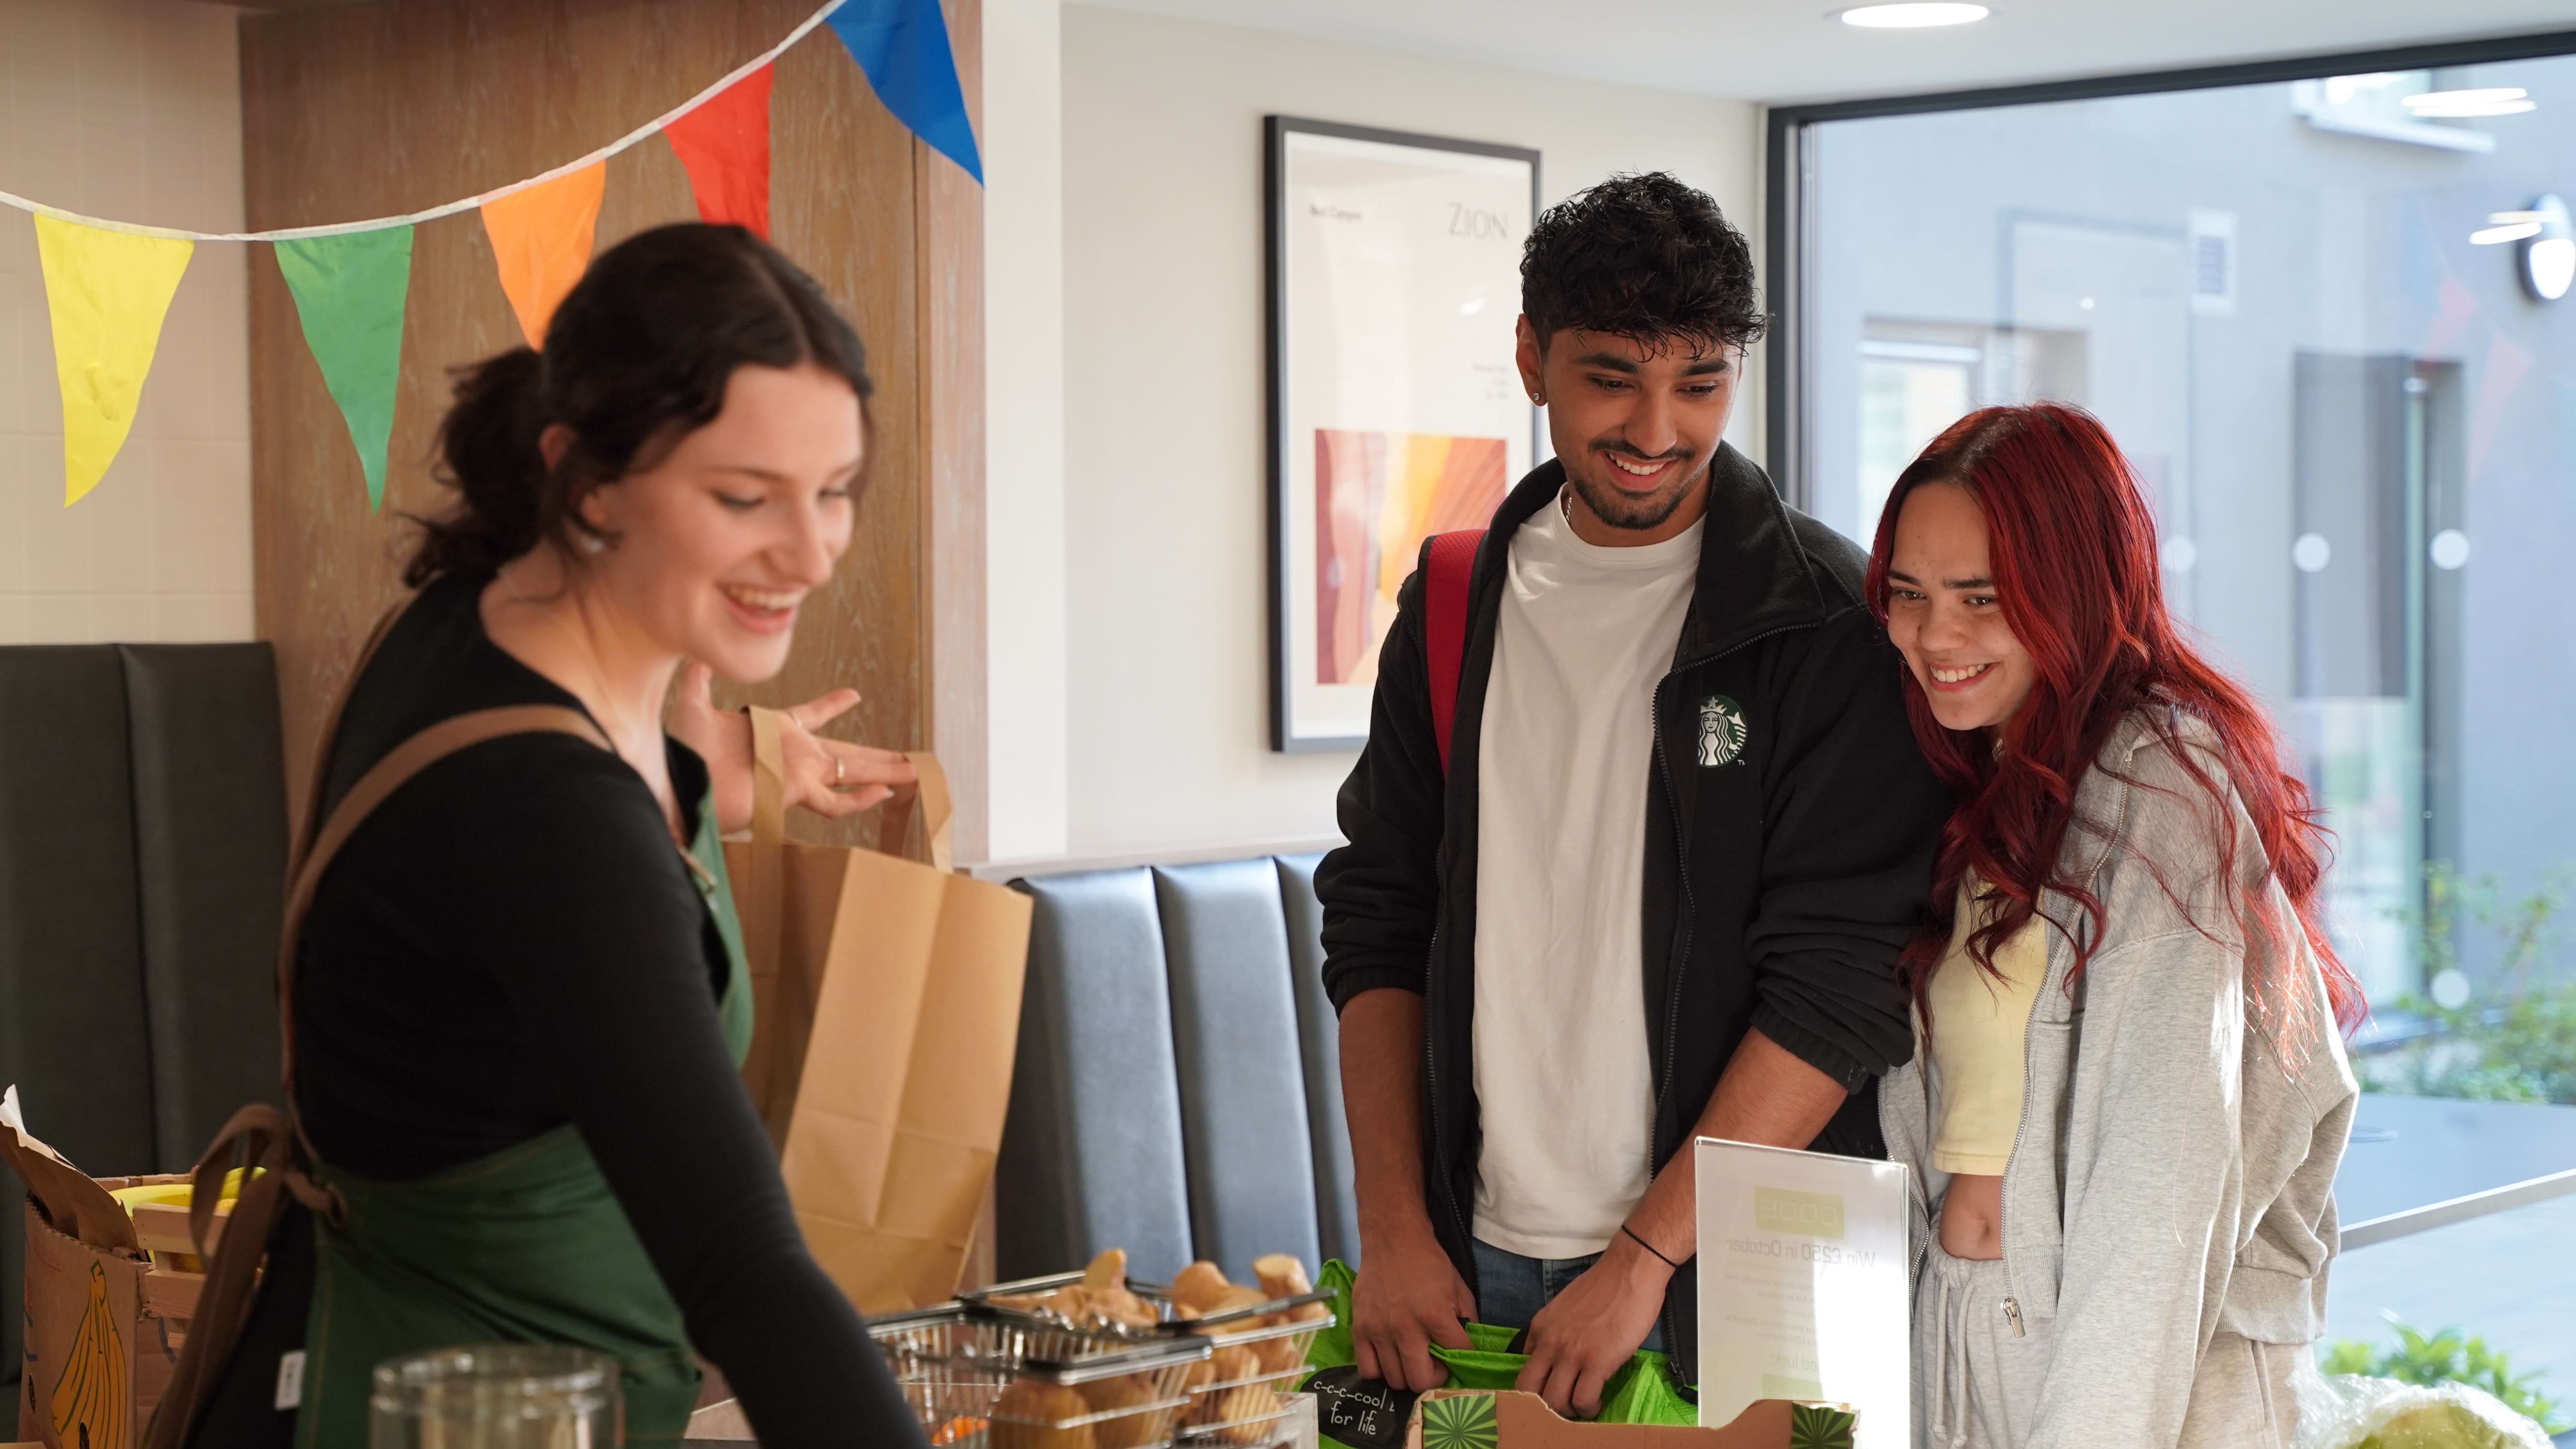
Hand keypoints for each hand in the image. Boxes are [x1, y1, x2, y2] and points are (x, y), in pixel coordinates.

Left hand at [666, 661, 915, 832]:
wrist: (680, 784)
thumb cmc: (685, 750)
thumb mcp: (693, 705)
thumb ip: (699, 678)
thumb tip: (698, 653)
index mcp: (775, 729)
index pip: (812, 714)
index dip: (832, 704)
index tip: (854, 694)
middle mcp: (794, 753)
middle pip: (847, 752)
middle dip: (879, 755)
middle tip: (909, 757)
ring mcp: (798, 774)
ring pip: (851, 774)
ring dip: (883, 772)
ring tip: (914, 773)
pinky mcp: (795, 793)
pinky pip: (835, 802)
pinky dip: (859, 799)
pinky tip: (883, 792)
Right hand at [1351, 1220, 1475, 1391]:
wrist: (1393, 1239)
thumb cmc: (1428, 1262)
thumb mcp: (1459, 1287)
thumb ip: (1468, 1319)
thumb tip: (1468, 1348)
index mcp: (1435, 1315)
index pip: (1457, 1355)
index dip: (1462, 1359)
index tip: (1457, 1355)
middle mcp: (1405, 1328)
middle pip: (1420, 1380)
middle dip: (1433, 1377)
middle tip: (1434, 1363)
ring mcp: (1379, 1330)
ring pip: (1394, 1379)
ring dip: (1407, 1374)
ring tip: (1412, 1358)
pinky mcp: (1360, 1329)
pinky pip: (1367, 1369)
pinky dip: (1380, 1371)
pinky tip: (1389, 1357)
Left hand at [1513, 1234, 1670, 1419]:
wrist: (1629, 1272)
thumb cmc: (1603, 1287)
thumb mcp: (1563, 1307)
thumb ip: (1553, 1331)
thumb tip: (1552, 1356)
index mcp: (1539, 1327)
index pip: (1522, 1369)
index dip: (1534, 1387)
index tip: (1550, 1391)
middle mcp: (1549, 1342)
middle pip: (1528, 1390)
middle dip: (1543, 1406)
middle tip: (1563, 1405)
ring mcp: (1571, 1354)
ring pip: (1554, 1401)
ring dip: (1568, 1410)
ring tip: (1583, 1405)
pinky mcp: (1596, 1362)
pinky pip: (1583, 1399)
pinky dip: (1589, 1408)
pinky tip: (1597, 1401)